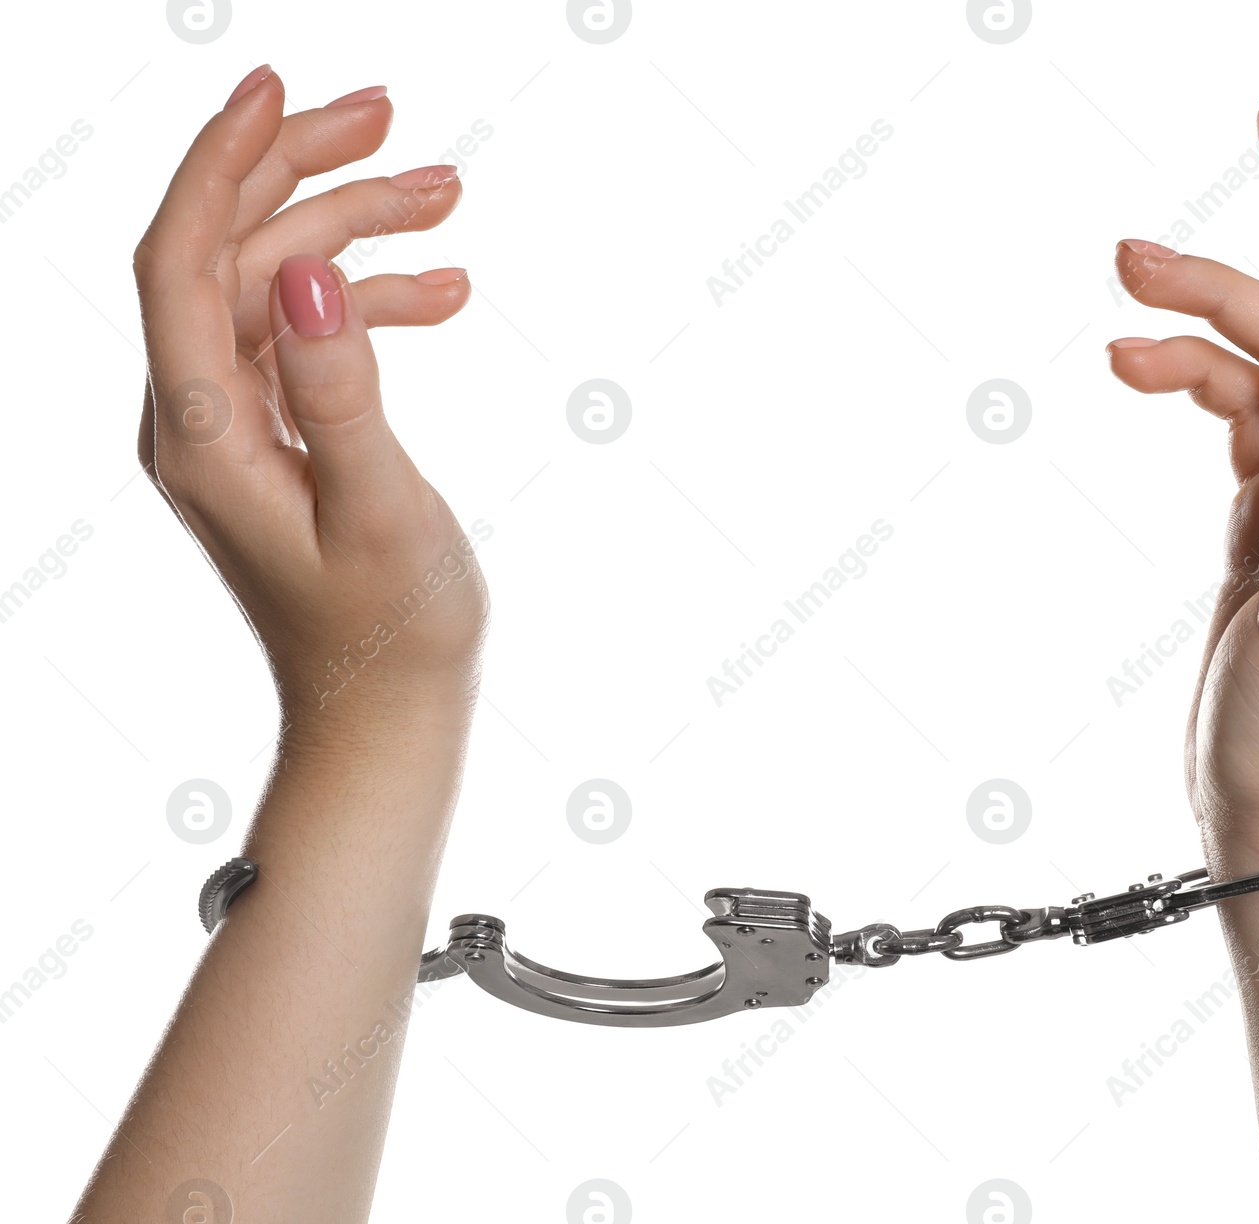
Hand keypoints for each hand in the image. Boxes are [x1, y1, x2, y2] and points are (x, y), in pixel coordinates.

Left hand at [133, 67, 486, 732]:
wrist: (381, 714)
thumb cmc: (389, 636)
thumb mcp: (381, 513)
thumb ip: (340, 393)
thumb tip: (307, 274)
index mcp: (203, 437)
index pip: (181, 260)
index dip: (221, 162)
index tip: (279, 89)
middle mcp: (196, 421)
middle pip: (228, 253)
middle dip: (306, 175)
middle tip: (394, 121)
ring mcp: (230, 428)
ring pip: (272, 287)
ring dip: (354, 233)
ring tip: (448, 201)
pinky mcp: (270, 440)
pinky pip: (304, 338)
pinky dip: (370, 302)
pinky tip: (446, 296)